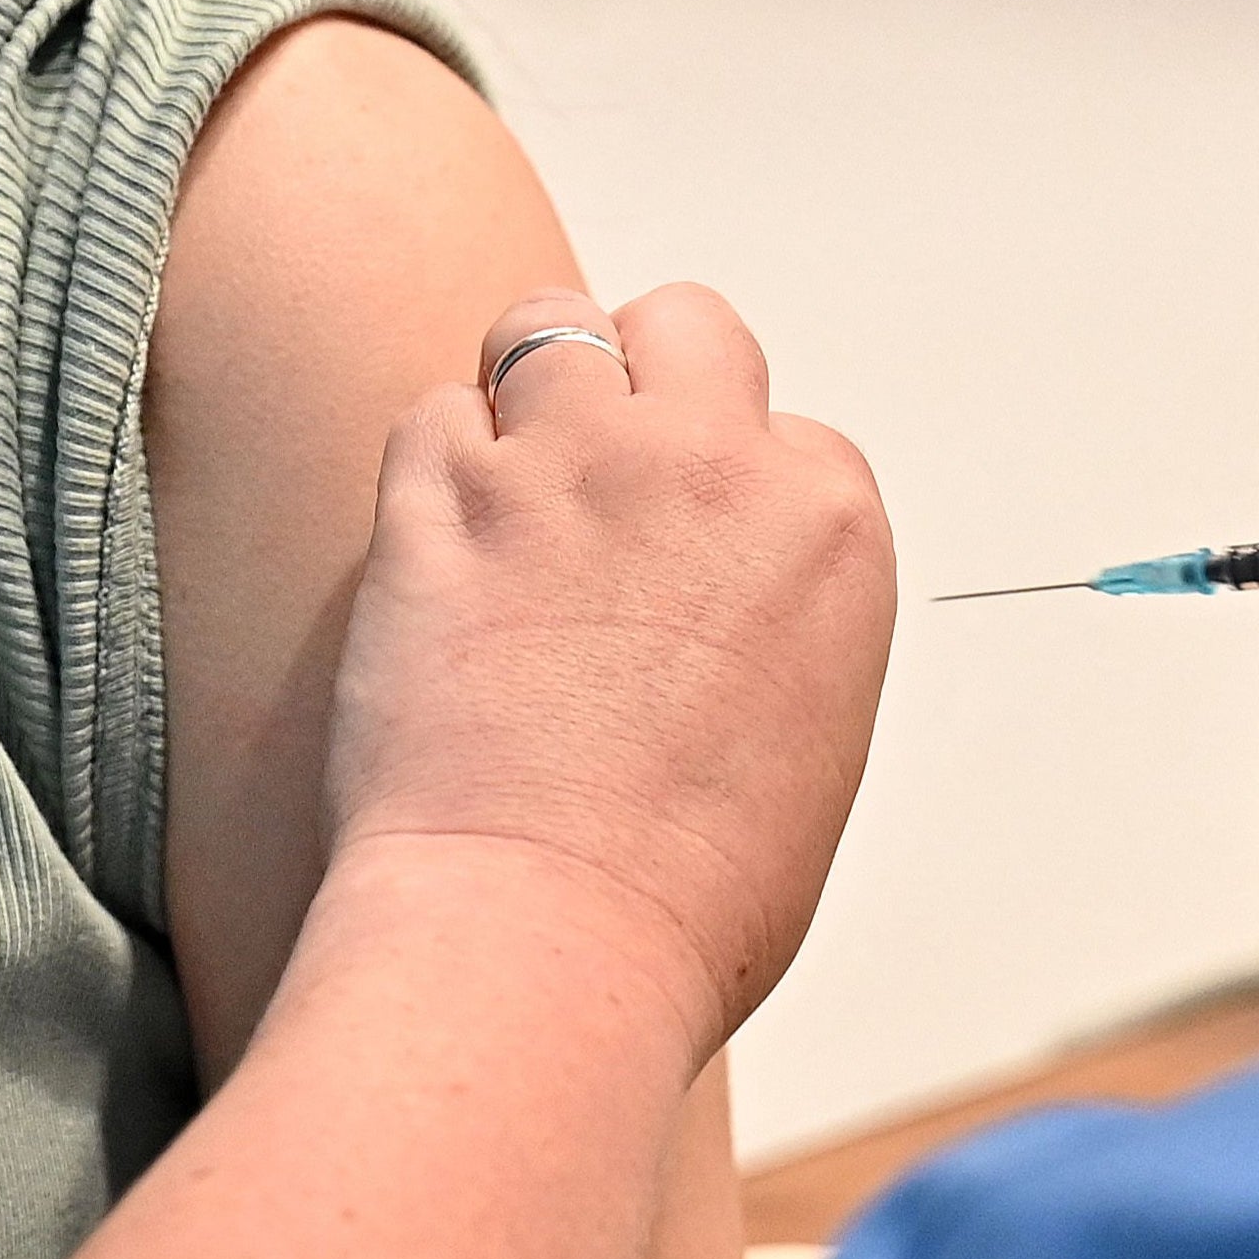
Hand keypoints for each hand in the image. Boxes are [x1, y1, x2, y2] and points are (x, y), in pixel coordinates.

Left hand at [321, 286, 893, 1061]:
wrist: (547, 934)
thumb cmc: (689, 896)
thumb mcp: (810, 744)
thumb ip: (775, 620)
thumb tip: (717, 602)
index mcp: (825, 524)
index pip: (790, 434)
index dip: (734, 493)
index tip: (696, 561)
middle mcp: (705, 463)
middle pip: (683, 325)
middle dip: (647, 378)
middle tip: (604, 474)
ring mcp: (565, 466)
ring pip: (546, 325)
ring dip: (528, 392)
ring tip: (511, 486)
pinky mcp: (440, 496)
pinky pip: (433, 412)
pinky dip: (434, 464)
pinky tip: (439, 543)